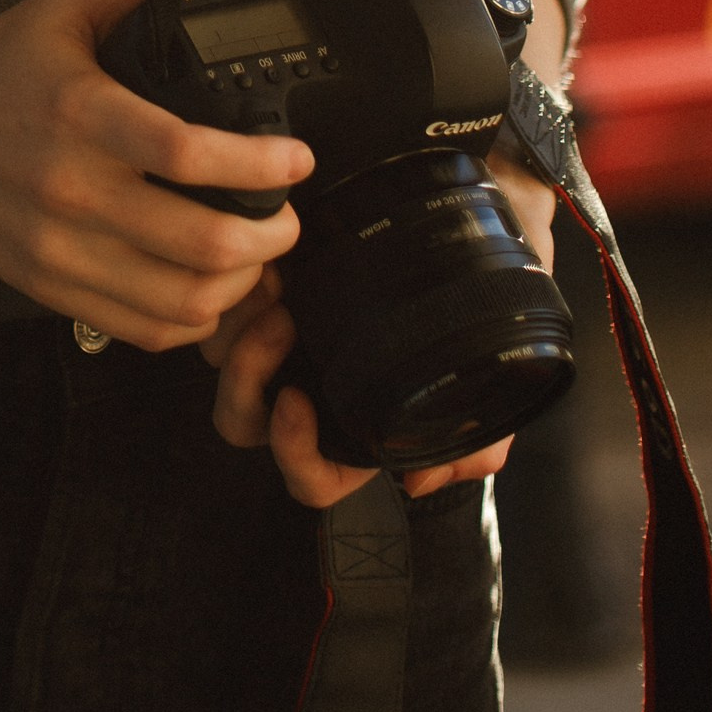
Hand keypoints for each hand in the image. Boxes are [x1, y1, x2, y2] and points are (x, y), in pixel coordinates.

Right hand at [0, 0, 313, 350]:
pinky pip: (148, 328)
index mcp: (80, 113)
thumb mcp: (65, 6)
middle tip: (288, 212)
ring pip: (185, 298)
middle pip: (202, 242)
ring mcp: (62, 249)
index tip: (297, 159)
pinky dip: (196, 315)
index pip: (188, 154)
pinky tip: (208, 283)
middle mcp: (72, 190)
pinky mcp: (54, 289)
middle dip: (273, 234)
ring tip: (257, 249)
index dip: (261, 164)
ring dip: (242, 280)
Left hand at [206, 279, 515, 508]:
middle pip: (242, 420)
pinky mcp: (262, 287)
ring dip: (236, 328)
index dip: (293, 453)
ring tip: (276, 284)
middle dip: (246, 377)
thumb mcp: (492, 382)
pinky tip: (268, 259)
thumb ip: (476, 446)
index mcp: (354, 429)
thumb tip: (421, 480)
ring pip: (220, 360)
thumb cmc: (474, 326)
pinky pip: (218, 304)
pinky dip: (231, 288)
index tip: (296, 401)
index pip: (309, 478)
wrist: (472, 230)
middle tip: (282, 321)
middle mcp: (308, 390)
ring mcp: (279, 340)